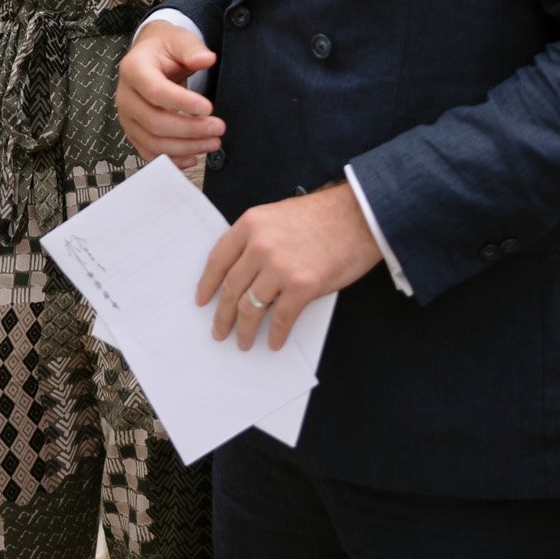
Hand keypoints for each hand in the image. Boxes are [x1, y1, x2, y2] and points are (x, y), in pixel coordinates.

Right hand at [116, 21, 222, 162]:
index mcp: (133, 69)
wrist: (149, 57)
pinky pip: (149, 152)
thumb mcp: (179, 39)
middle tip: (218, 128)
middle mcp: (125, 96)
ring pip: (153, 142)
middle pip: (154, 121)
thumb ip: (193, 49)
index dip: (182, 102)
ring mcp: (127, 117)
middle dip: (190, 129)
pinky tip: (193, 156)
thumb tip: (207, 59)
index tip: (208, 107)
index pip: (155, 91)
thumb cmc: (165, 48)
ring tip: (212, 142)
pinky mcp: (133, 132)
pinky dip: (172, 159)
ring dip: (185, 147)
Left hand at [195, 182, 381, 351]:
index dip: (207, 284)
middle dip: (222, 314)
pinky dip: (275, 334)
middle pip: (231, 288)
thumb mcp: (277, 216)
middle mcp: (259, 245)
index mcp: (250, 224)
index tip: (201, 301)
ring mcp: (280, 267)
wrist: (358, 216)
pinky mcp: (303, 286)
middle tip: (219, 330)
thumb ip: (256, 240)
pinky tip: (273, 342)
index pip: (218, 259)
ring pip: (251, 307)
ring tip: (243, 342)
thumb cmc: (321, 216)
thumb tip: (242, 275)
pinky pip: (281, 318)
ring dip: (245, 330)